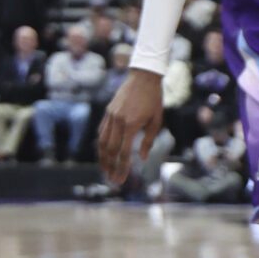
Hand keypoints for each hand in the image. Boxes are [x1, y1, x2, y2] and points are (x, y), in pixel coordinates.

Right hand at [96, 68, 166, 184]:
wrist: (143, 77)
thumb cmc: (154, 99)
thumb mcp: (156, 120)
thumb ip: (148, 140)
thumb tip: (142, 158)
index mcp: (131, 125)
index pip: (123, 152)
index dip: (122, 168)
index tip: (121, 180)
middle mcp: (118, 121)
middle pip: (109, 149)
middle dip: (110, 167)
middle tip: (112, 180)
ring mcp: (110, 115)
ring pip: (102, 141)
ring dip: (102, 157)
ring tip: (105, 169)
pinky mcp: (108, 111)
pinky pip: (102, 130)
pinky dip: (102, 143)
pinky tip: (104, 151)